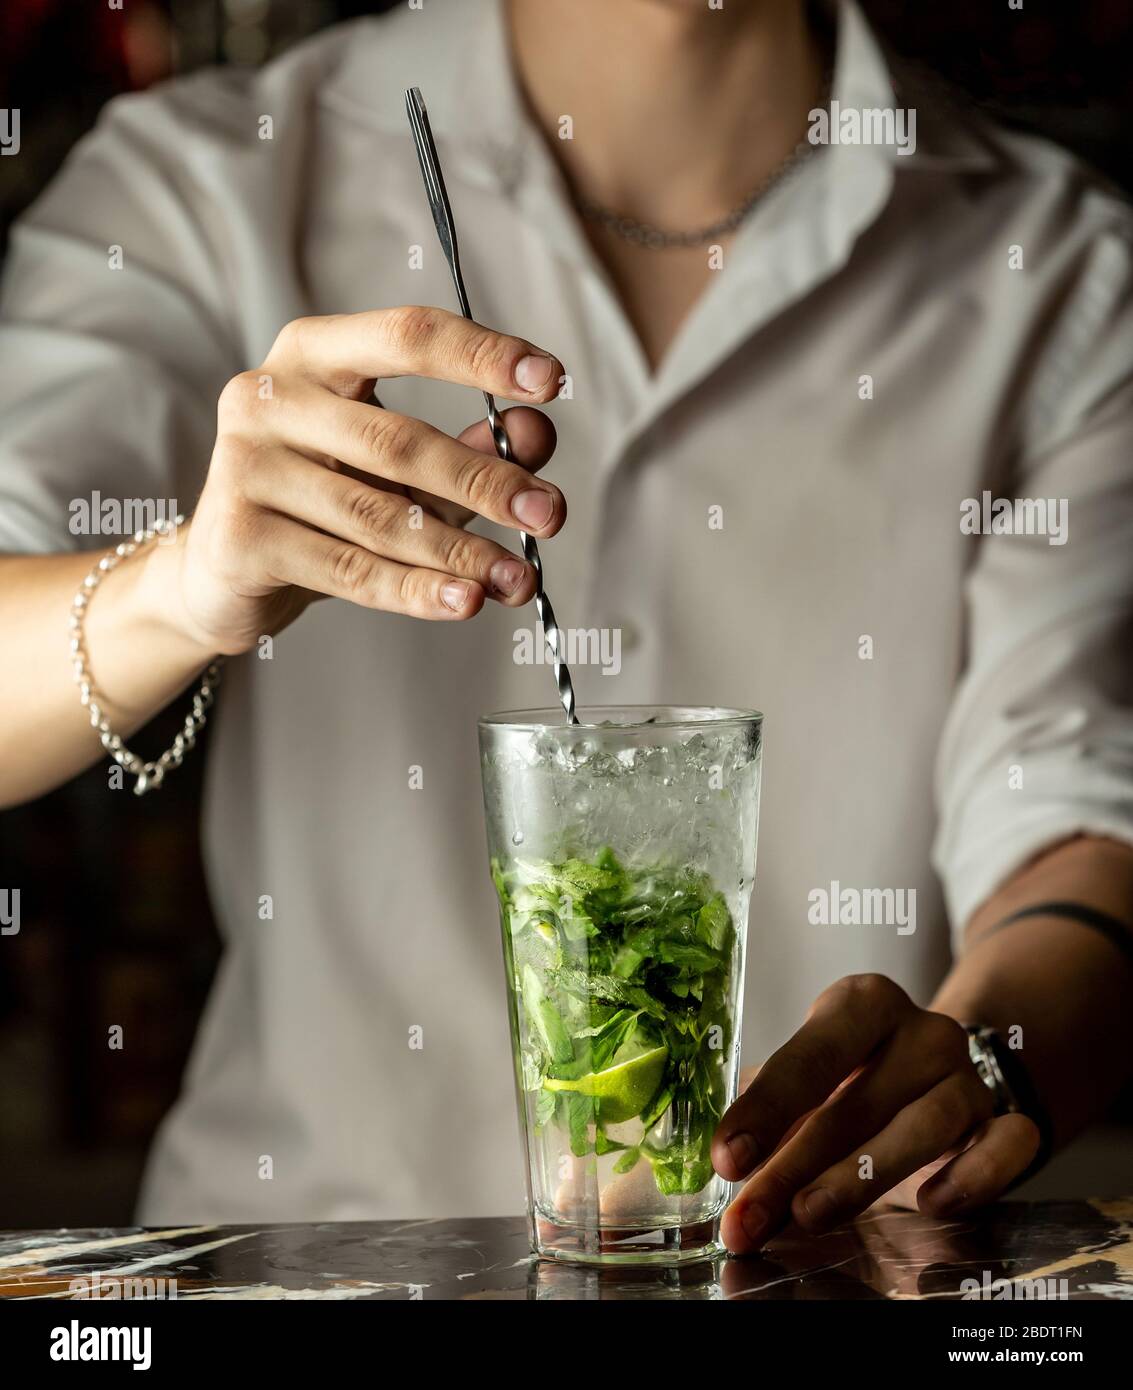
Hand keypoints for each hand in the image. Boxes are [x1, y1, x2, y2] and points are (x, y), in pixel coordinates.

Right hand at [168, 307, 565, 653]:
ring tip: (519, 578)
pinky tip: (464, 601)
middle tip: (550, 513)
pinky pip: (348, 569)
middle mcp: (267, 395)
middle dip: (486, 482)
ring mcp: (245, 465)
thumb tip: (539, 432)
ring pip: (378, 516)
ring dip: (461, 552)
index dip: (482, 355)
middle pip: (400, 440)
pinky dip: (414, 590)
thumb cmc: (321, 502)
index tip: (552, 380)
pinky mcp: (240, 536)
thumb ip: (469, 447)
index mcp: (312, 353)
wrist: (222, 573)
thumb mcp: (401, 470)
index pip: (406, 336)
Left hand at [711, 974, 1040, 1254]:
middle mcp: (921, 1032)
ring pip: (926, 1125)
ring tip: (810, 1215)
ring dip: (862, 1176)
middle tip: (751, 1215)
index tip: (727, 1158)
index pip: (811, 1056)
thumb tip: (727, 1172)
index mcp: (862, 1004)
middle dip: (793, 1166)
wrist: (933, 1070)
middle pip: (857, 1102)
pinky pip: (1007, 1144)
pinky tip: (932, 1202)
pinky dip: (973, 1175)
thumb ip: (773, 1120)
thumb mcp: (810, 1083)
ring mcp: (967, 1074)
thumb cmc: (852, 1076)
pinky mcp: (1003, 1118)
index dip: (764, 1111)